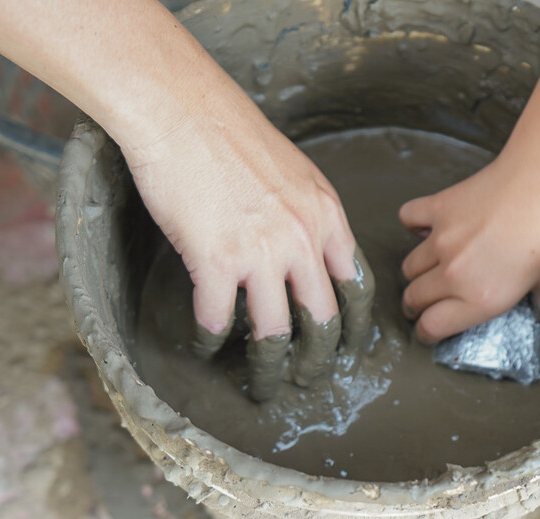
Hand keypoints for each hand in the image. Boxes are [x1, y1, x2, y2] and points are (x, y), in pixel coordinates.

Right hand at [119, 87, 370, 397]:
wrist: (183, 111)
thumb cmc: (233, 134)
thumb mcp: (295, 172)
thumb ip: (310, 215)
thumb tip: (311, 250)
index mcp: (326, 217)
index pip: (356, 286)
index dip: (356, 326)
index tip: (349, 348)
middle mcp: (301, 241)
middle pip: (322, 322)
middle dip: (318, 362)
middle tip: (309, 381)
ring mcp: (260, 254)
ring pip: (274, 335)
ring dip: (268, 369)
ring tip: (262, 386)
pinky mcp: (214, 262)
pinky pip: (217, 321)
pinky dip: (209, 342)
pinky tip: (203, 347)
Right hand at [399, 155, 539, 342]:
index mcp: (479, 299)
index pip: (431, 326)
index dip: (427, 333)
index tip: (428, 330)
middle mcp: (453, 273)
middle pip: (413, 298)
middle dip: (416, 306)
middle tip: (424, 304)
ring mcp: (441, 240)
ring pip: (409, 266)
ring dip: (416, 272)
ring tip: (427, 270)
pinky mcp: (438, 208)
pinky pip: (409, 219)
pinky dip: (413, 224)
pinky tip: (427, 226)